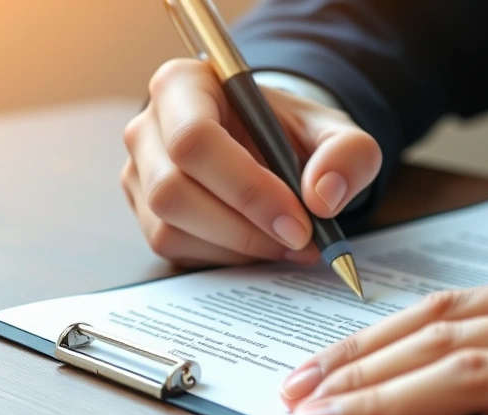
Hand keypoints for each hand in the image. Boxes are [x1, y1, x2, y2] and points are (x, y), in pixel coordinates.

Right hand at [121, 59, 381, 266]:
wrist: (273, 146)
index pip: (195, 139)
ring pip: (170, 227)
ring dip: (238, 247)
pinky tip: (264, 245)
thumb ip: (347, 154)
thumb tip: (323, 196)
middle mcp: (148, 127)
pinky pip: (175, 249)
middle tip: (301, 240)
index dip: (247, 189)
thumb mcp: (336, 132)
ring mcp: (140, 174)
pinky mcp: (147, 213)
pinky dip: (226, 256)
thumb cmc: (293, 132)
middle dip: (244, 227)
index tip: (299, 221)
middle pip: (173, 190)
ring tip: (292, 243)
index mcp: (183, 85)